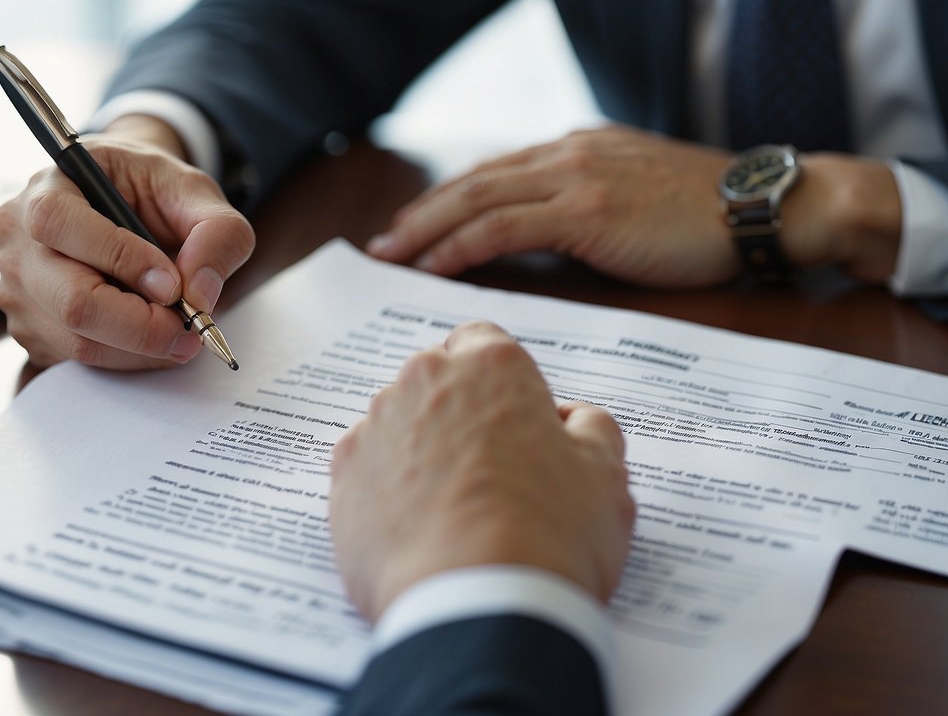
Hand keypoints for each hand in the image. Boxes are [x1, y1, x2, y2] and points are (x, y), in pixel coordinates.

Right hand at [0, 115, 254, 369]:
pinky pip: (78, 360)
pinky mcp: (32, 329)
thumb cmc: (154, 193)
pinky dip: (126, 358)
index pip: (61, 223)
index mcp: (49, 186)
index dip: (120, 259)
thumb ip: (217, 232)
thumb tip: (200, 294)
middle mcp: (19, 239)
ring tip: (180, 331)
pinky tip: (151, 336)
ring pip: (77, 339)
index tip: (173, 285)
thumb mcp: (197, 193)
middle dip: (141, 324)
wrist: (127, 204)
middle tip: (190, 328)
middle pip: (69, 299)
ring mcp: (18, 289)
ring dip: (140, 347)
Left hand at [330, 321, 634, 622]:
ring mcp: (375, 428)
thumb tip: (571, 419)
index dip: (502, 380)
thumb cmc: (551, 535)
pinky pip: (368, 469)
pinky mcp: (342, 479)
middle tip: (492, 471)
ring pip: (398, 423)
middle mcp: (423, 382)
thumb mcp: (606, 477)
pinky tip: (418, 530)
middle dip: (458, 411)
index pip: (485, 341)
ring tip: (453, 510)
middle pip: (436, 380)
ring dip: (420, 449)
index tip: (517, 419)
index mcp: (491, 367)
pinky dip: (386, 490)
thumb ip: (591, 429)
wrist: (478, 606)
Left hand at [367, 125, 737, 286]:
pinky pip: (503, 227)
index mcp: (579, 150)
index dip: (450, 199)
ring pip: (477, 199)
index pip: (496, 173)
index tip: (417, 225)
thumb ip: (590, 210)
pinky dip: (462, 244)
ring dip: (427, 229)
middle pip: (473, 181)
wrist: (763, 206)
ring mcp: (575, 177)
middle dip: (422, 213)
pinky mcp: (586, 209)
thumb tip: (551, 242)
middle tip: (383, 244)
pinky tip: (435, 266)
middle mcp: (568, 154)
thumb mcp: (638, 202)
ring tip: (392, 255)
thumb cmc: (710, 218)